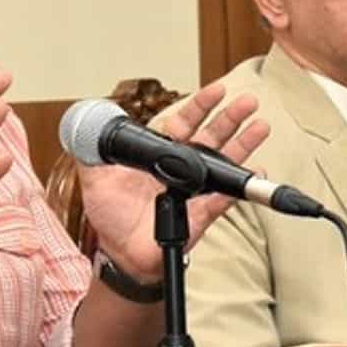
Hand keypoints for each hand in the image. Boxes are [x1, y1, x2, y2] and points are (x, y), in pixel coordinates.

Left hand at [78, 83, 268, 280]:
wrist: (121, 256)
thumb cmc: (112, 218)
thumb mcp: (94, 180)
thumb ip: (91, 153)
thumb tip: (86, 128)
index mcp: (157, 155)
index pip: (181, 123)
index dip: (199, 106)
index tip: (216, 91)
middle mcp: (179, 169)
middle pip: (209, 137)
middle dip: (229, 118)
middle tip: (247, 101)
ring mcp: (193, 191)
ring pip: (222, 163)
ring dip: (242, 145)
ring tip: (260, 126)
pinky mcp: (200, 215)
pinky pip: (222, 200)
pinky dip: (238, 188)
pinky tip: (255, 174)